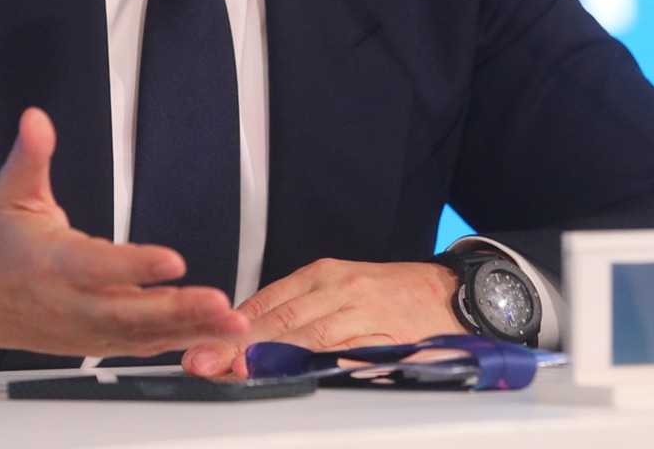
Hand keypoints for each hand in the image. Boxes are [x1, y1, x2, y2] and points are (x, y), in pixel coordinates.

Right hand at [0, 107, 249, 357]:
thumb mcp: (11, 192)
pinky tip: (211, 335)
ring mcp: (83, 329)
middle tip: (220, 304)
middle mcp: (70, 302)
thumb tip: (36, 119)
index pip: (97, 266)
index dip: (134, 266)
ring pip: (140, 335)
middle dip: (178, 310)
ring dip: (190, 331)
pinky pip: (140, 346)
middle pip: (127, 313)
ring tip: (232, 323)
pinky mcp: (94, 343)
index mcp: (51, 262)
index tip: (173, 260)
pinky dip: (177, 343)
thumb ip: (31, 156)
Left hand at [181, 258, 461, 378]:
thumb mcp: (341, 288)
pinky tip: (295, 378)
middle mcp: (340, 289)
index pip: (267, 302)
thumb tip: (248, 335)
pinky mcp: (386, 340)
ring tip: (237, 373)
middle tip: (205, 363)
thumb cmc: (392, 295)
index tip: (201, 346)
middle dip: (238, 345)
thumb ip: (299, 309)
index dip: (232, 328)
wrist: (452, 293)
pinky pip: (348, 355)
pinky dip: (318, 367)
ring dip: (269, 359)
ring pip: (307, 338)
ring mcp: (363, 315)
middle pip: (280, 321)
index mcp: (324, 275)